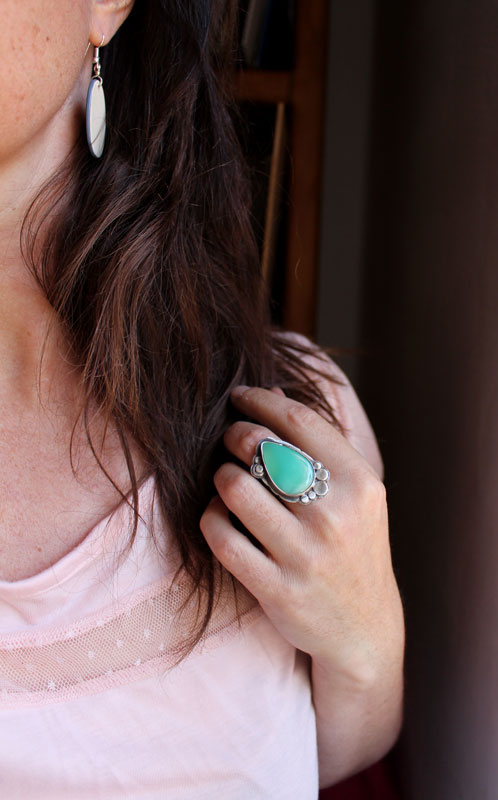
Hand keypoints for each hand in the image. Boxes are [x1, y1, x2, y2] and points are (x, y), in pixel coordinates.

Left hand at [199, 384, 403, 685]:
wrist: (365, 629)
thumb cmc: (354, 547)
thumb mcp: (356, 495)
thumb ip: (320, 445)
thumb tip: (272, 392)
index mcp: (360, 483)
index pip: (298, 419)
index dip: (259, 400)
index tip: (239, 396)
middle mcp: (335, 516)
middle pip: (262, 447)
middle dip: (234, 434)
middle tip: (231, 439)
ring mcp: (305, 555)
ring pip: (235, 488)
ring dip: (221, 476)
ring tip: (228, 479)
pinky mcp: (276, 589)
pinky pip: (222, 537)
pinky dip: (211, 516)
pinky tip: (219, 514)